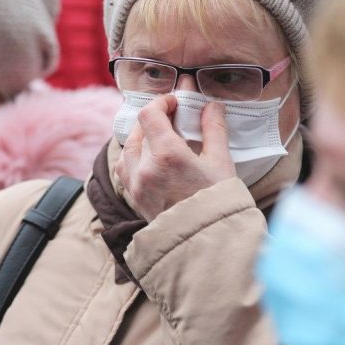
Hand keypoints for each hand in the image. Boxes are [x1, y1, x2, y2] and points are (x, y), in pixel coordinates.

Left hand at [116, 95, 235, 221]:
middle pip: (139, 129)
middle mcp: (145, 168)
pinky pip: (123, 169)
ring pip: (127, 149)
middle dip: (154, 119)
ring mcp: (136, 185)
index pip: (149, 114)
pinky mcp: (135, 198)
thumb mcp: (221, 162)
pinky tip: (148, 160)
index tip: (175, 103)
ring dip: (140, 138)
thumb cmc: (218, 202)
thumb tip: (210, 106)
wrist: (207, 241)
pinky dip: (132, 158)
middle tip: (173, 119)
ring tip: (158, 138)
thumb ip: (213, 129)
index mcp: (167, 154)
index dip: (161, 102)